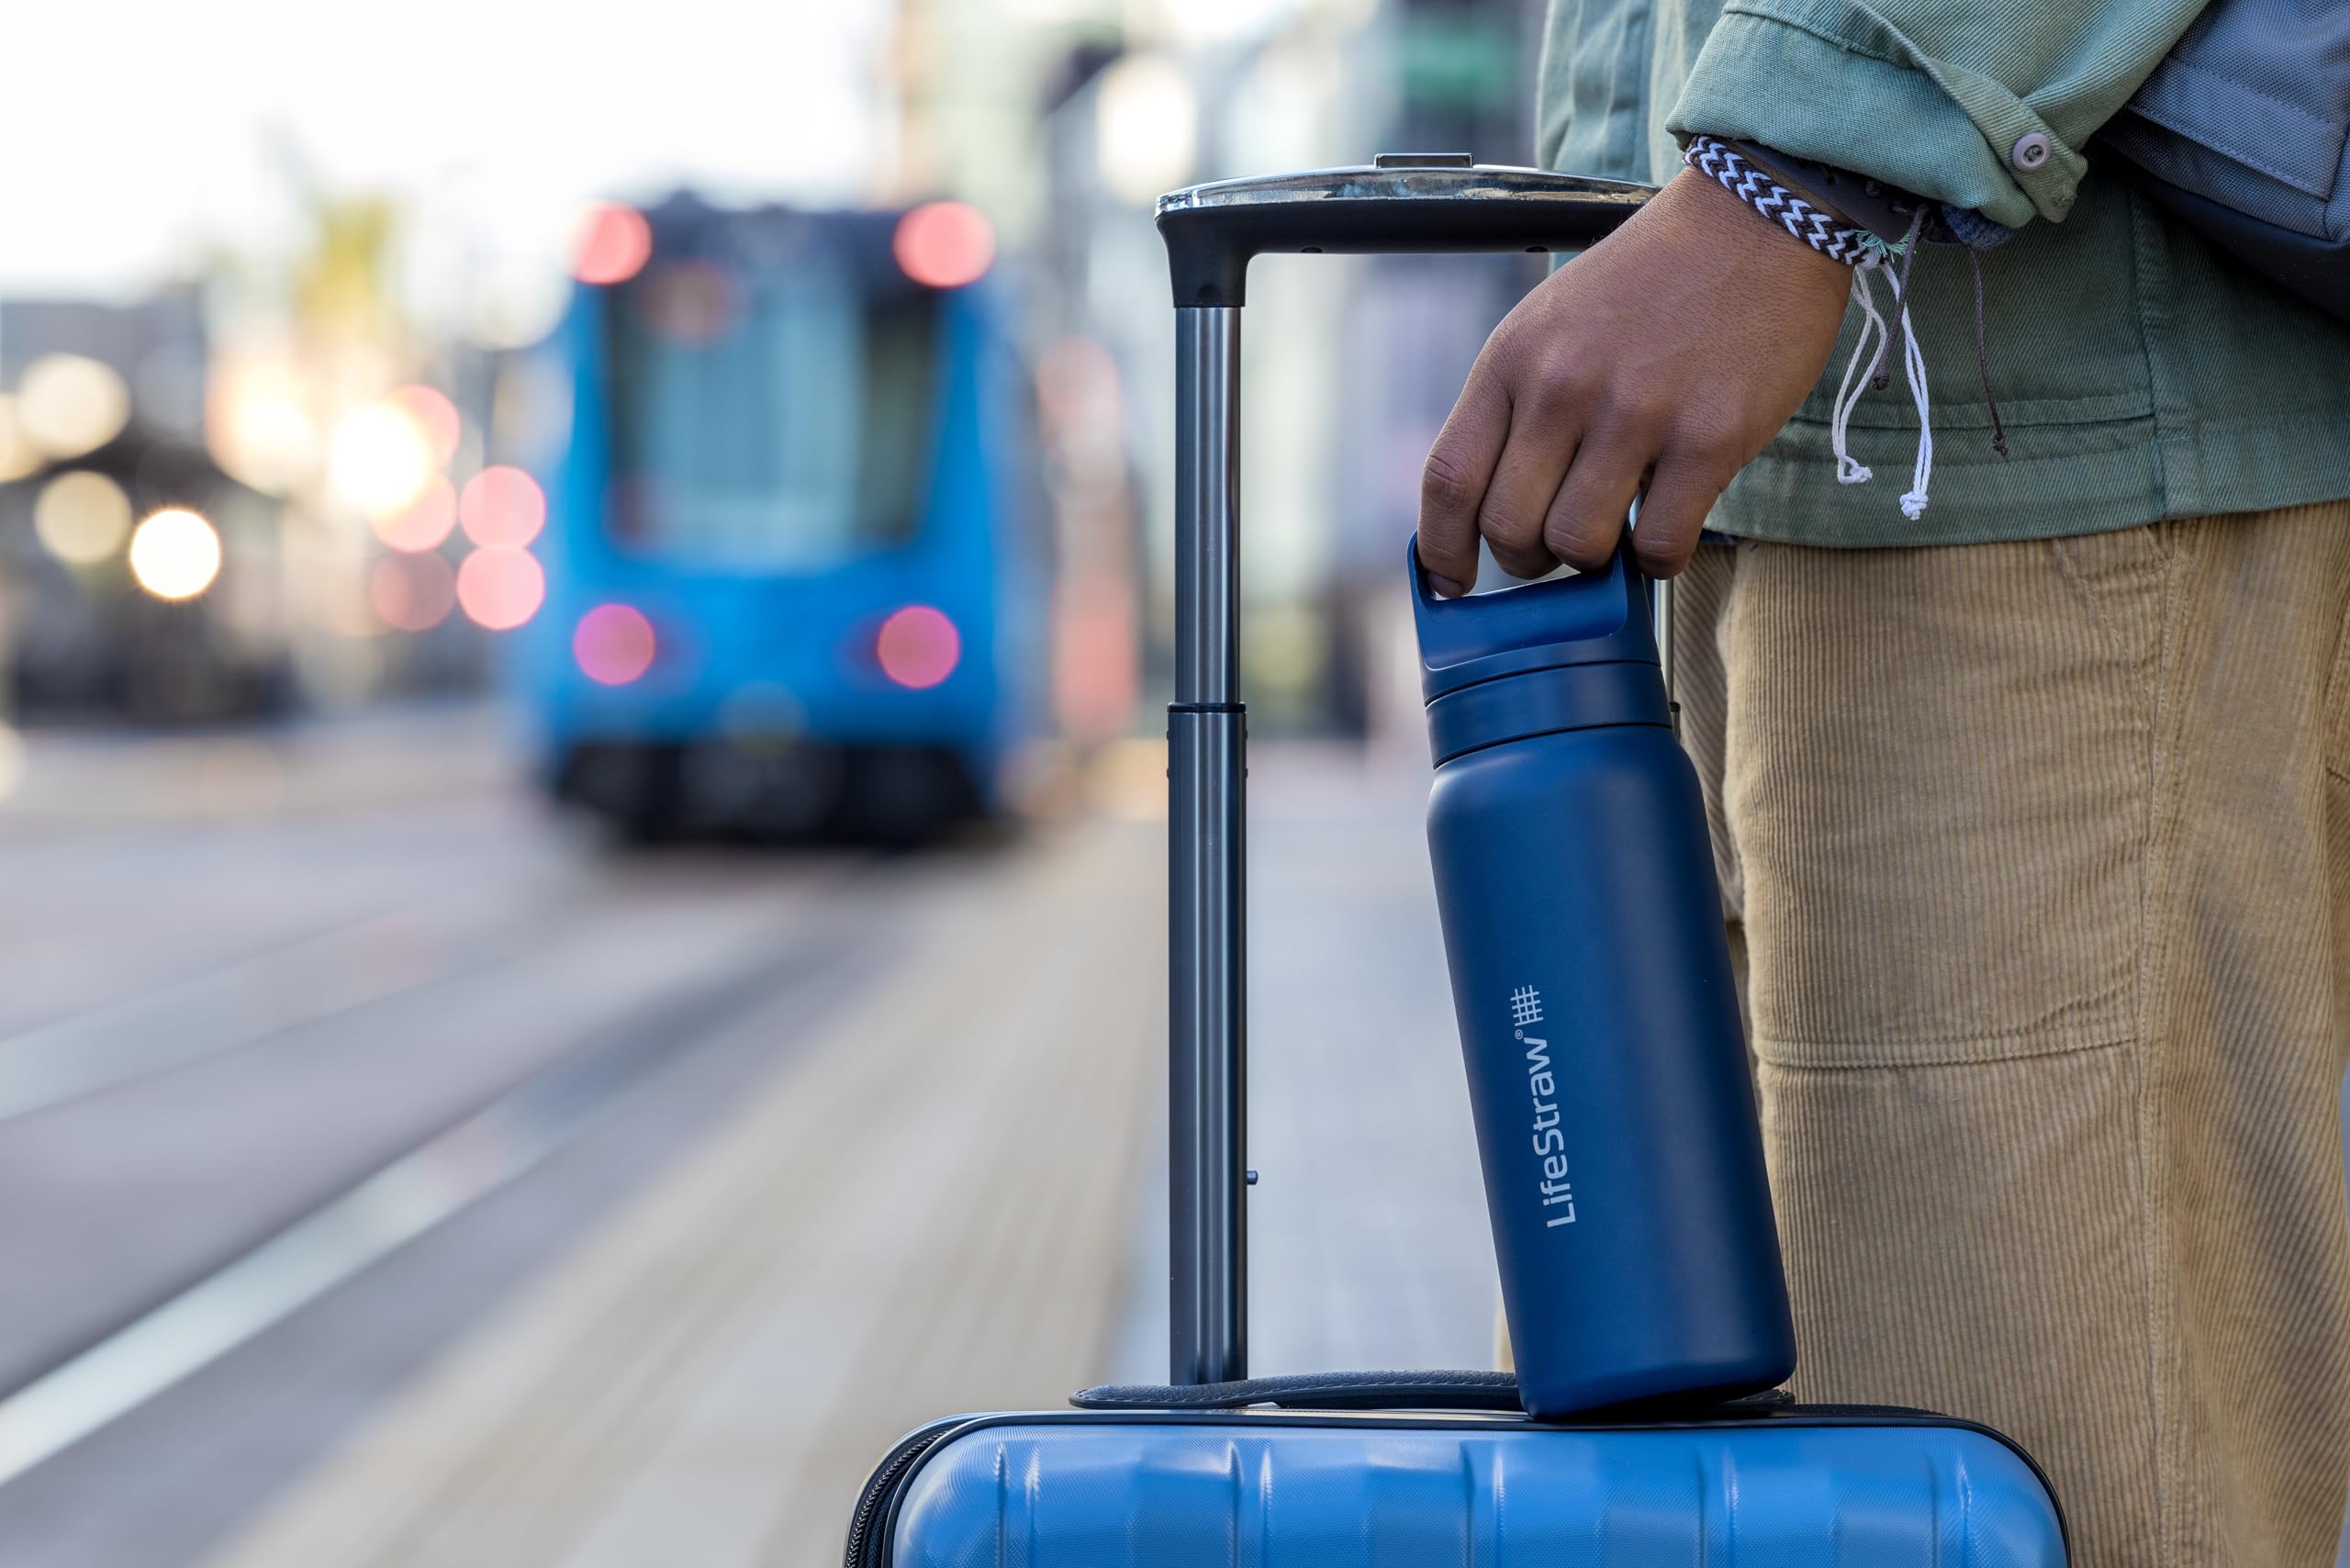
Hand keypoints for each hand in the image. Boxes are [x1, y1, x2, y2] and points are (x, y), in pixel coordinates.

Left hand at [1416, 168, 1853, 588]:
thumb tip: (1495, 510)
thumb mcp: (1554, 324)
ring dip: (1593, 562)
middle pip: (1508, 527)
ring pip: (1577, 545)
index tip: (1452, 583)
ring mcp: (1636, 413)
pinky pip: (1659, 544)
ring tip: (1616, 532)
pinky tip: (1667, 531)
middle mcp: (1564, 387)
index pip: (1449, 478)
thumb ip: (1520, 406)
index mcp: (1513, 358)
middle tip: (1558, 547)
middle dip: (1527, 559)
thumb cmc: (1651, 283)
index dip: (1442, 549)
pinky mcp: (1710, 438)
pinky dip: (1657, 560)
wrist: (1757, 220)